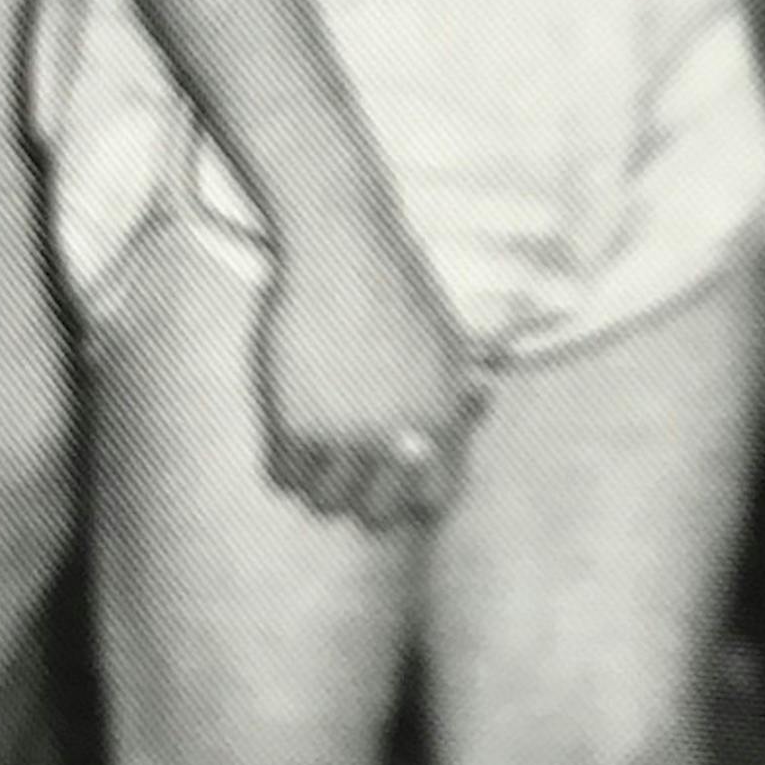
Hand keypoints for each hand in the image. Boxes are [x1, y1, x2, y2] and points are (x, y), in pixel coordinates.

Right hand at [256, 187, 485, 534]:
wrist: (344, 251)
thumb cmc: (398, 287)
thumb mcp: (449, 339)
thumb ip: (461, 385)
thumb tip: (480, 405)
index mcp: (444, 420)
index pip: (435, 498)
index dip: (415, 492)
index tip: (396, 476)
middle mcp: (399, 436)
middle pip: (377, 513)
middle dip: (365, 494)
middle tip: (350, 469)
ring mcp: (345, 434)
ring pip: (326, 503)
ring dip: (321, 484)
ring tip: (317, 455)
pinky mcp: (294, 422)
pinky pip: (283, 478)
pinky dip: (285, 466)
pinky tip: (290, 439)